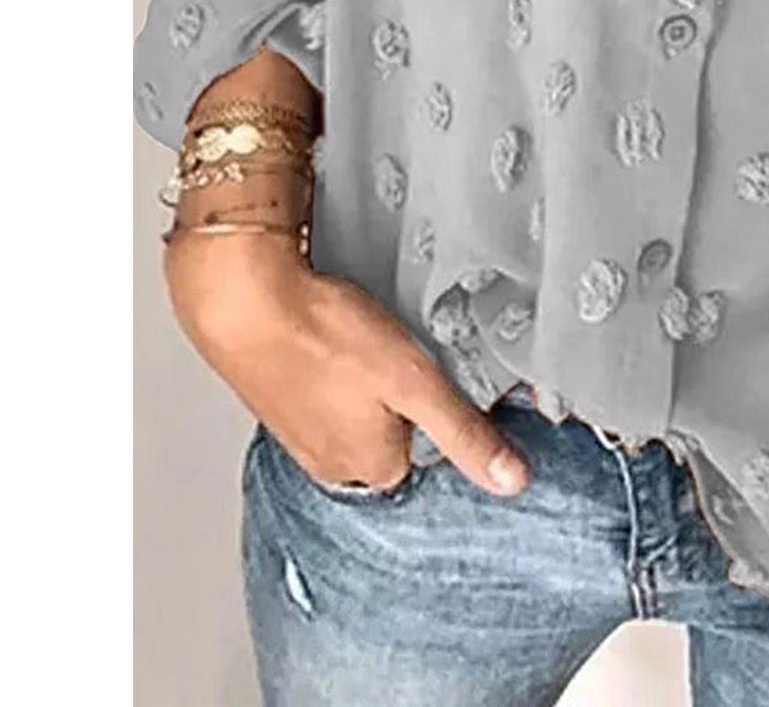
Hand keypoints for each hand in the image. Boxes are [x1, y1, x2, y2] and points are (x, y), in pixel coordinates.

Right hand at [162, 229, 529, 496]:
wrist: (244, 299)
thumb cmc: (323, 336)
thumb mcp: (413, 382)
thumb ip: (463, 432)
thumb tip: (512, 481)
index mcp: (371, 468)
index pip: (432, 451)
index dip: (443, 406)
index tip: (442, 371)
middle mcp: (332, 463)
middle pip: (395, 433)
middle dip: (404, 395)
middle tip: (404, 349)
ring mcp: (300, 433)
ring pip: (358, 411)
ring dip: (368, 381)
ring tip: (369, 340)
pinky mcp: (280, 399)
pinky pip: (326, 390)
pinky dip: (336, 367)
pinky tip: (338, 338)